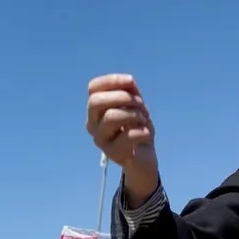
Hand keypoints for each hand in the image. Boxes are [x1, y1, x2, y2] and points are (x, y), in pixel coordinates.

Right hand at [86, 74, 158, 205]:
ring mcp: (100, 140)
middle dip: (122, 97)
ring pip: (112, 116)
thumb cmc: (137, 128)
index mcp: (96, 110)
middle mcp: (92, 124)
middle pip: (96, 101)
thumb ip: (131, 92)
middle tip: (139, 103)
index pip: (93, 88)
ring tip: (143, 120)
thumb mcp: (136, 106)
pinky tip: (146, 135)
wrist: (144, 158)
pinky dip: (144, 131)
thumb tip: (128, 81)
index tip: (131, 81)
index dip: (112, 80)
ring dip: (134, 114)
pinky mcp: (113, 153)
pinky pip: (129, 135)